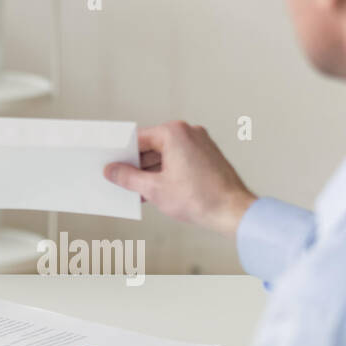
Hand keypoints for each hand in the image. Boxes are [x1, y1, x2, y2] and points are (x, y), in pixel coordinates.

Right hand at [102, 120, 256, 238]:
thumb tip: (112, 170)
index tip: (111, 164)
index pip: (138, 139)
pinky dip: (168, 172)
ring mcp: (201, 143)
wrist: (234, 213)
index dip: (123, 154)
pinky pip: (180, 160)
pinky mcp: (208, 156)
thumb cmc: (200, 199)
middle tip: (122, 181)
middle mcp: (189, 132)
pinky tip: (159, 190)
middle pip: (152, 146)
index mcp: (174, 132)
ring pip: (166, 154)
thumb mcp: (154, 189)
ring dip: (152, 172)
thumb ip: (128, 177)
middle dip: (137, 165)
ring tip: (140, 191)